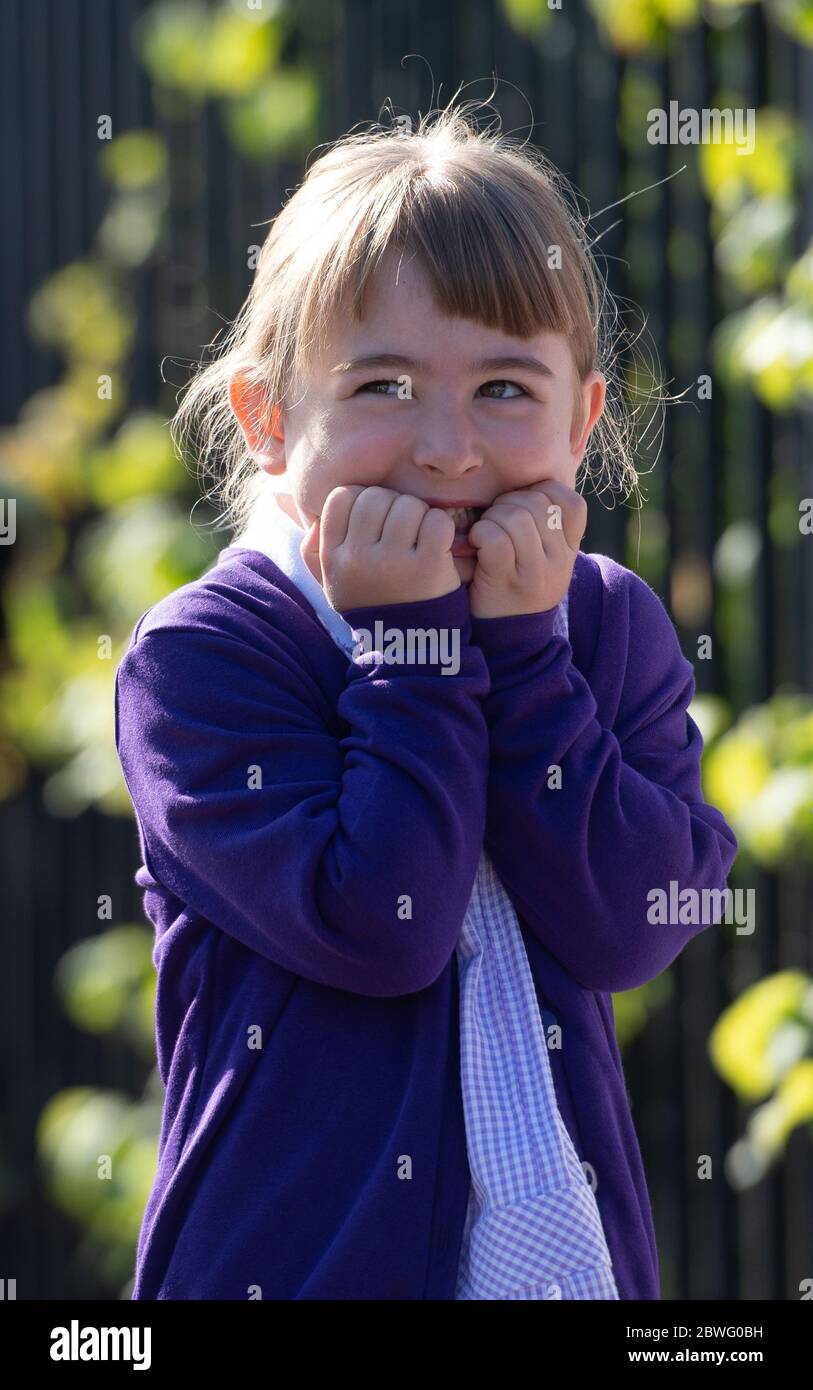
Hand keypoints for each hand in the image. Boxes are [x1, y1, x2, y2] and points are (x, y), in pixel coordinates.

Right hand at [301, 485, 461, 611]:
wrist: (407, 646)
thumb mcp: (331, 581)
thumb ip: (313, 548)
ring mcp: (393, 562)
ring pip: (408, 505)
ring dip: (419, 515)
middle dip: (392, 504)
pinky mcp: (428, 566)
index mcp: (333, 557)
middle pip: (376, 497)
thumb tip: (313, 516)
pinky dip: (441, 527)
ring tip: (418, 537)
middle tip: (401, 528)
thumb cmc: (370, 602)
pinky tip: (437, 545)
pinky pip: (437, 520)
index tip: (374, 519)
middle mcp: (358, 558)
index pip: (341, 497)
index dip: (361, 498)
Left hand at [467, 480, 586, 618]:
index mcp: (569, 551)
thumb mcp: (544, 561)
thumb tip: (533, 485)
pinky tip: (476, 545)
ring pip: (515, 517)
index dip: (544, 492)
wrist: (508, 641)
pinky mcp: (507, 581)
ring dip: (491, 518)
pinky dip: (480, 534)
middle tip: (495, 519)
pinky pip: (495, 538)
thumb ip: (546, 528)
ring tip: (485, 533)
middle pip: (537, 504)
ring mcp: (535, 572)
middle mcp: (558, 561)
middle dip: (509, 502)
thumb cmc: (517, 588)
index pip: (572, 503)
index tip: (523, 505)